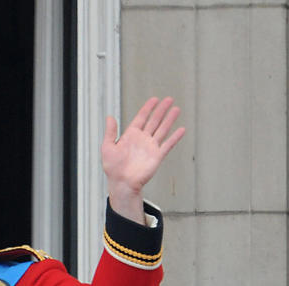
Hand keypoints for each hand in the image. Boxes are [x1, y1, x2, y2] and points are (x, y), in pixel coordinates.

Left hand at [102, 97, 184, 223]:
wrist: (122, 183)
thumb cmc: (113, 168)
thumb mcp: (107, 147)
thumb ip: (110, 132)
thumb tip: (109, 117)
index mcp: (130, 136)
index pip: (141, 118)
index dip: (148, 108)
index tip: (154, 100)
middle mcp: (142, 139)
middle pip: (154, 121)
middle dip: (161, 110)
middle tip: (169, 99)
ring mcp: (150, 147)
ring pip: (162, 129)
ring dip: (169, 119)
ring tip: (176, 109)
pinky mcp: (157, 156)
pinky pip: (168, 144)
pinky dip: (175, 137)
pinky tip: (181, 129)